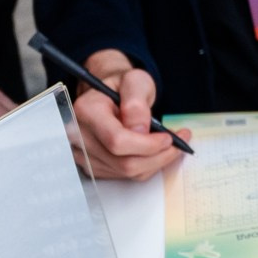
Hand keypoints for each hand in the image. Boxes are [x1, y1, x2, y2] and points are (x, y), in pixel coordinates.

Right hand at [74, 49, 182, 181]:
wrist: (108, 96)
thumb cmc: (121, 86)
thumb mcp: (135, 81)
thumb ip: (137, 102)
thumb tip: (140, 131)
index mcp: (86, 111)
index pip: (116, 140)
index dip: (147, 144)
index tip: (169, 138)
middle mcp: (79, 136)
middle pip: (123, 162)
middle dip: (157, 156)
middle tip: (179, 144)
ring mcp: (83, 155)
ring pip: (127, 172)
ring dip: (155, 162)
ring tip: (170, 145)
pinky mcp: (92, 167)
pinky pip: (125, 176)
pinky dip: (146, 166)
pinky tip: (155, 151)